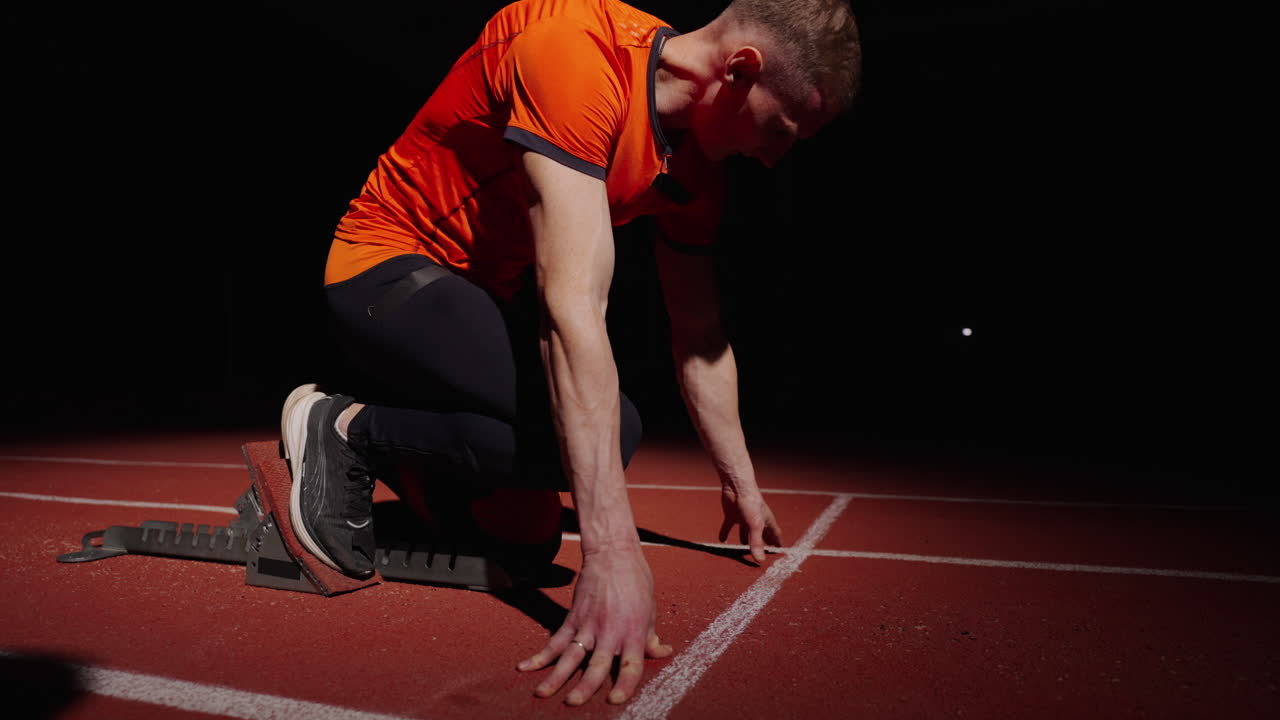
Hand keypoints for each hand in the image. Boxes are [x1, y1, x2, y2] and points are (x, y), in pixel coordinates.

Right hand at [517, 546, 672, 704]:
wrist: (613, 553)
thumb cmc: (636, 580)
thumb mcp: (650, 609)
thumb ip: (651, 637)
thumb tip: (662, 652)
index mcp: (634, 633)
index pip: (631, 666)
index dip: (625, 686)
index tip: (615, 700)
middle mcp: (610, 632)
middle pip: (597, 666)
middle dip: (584, 687)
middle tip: (573, 703)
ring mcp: (589, 625)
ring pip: (570, 656)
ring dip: (556, 676)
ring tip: (542, 693)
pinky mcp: (573, 617)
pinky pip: (555, 640)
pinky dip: (540, 655)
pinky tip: (525, 667)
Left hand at [719, 485, 782, 562]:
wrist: (736, 486)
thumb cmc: (750, 503)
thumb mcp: (754, 525)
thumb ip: (756, 543)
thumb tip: (760, 560)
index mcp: (766, 522)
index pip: (775, 535)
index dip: (777, 543)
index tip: (780, 551)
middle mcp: (756, 520)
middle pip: (760, 535)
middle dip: (761, 544)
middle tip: (762, 555)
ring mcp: (743, 518)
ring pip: (744, 533)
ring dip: (743, 540)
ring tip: (742, 550)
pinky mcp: (731, 515)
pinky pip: (727, 527)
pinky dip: (724, 533)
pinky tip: (722, 540)